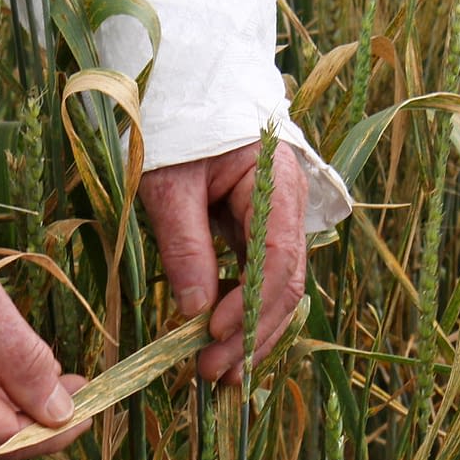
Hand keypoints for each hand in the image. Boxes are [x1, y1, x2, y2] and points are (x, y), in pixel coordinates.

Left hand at [139, 139, 309, 384]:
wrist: (186, 86)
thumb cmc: (176, 123)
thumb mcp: (169, 181)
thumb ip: (184, 243)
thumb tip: (194, 310)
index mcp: (275, 181)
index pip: (276, 256)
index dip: (249, 302)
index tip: (213, 334)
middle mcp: (290, 205)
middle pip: (285, 282)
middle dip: (252, 333)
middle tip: (214, 372)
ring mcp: (280, 220)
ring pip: (278, 289)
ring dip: (252, 333)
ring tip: (221, 372)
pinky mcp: (261, 231)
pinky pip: (262, 279)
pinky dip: (245, 313)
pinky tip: (227, 344)